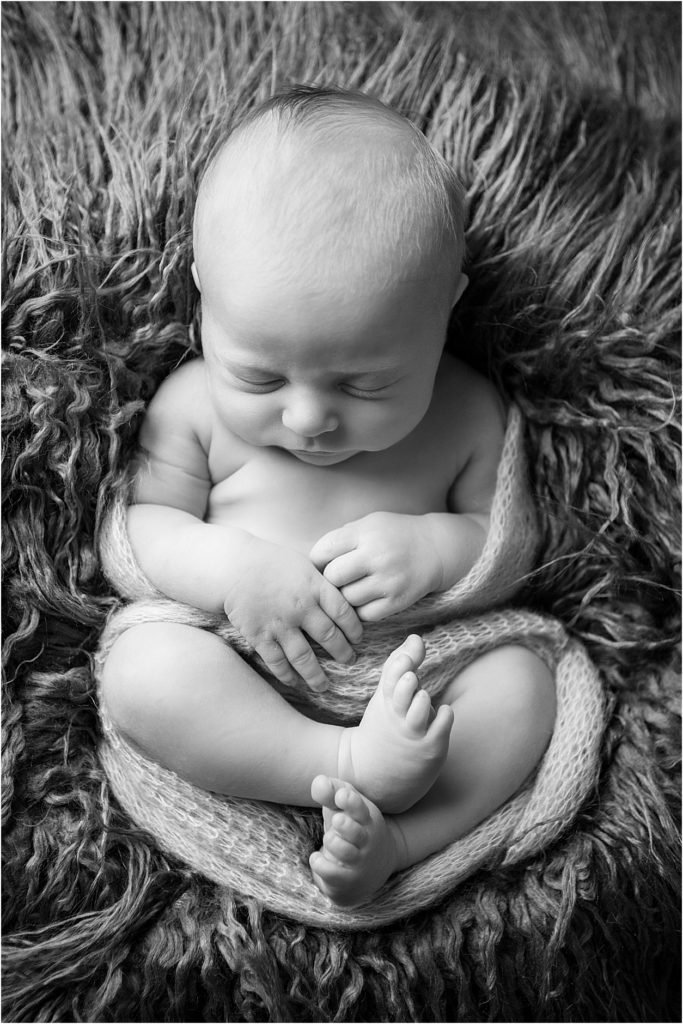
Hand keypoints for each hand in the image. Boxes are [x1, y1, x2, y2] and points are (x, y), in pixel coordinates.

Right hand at [223, 536, 362, 691]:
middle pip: (330, 637)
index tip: (358, 639)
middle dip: (343, 653)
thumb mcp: (303, 563)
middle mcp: (301, 607)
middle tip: (350, 661)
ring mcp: (280, 624)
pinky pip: (277, 662)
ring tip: (323, 686)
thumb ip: (323, 582)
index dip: (355, 629)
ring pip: (304, 657)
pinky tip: (294, 682)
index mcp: (315, 586)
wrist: (233, 566)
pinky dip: (287, 675)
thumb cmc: (271, 562)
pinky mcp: (259, 636)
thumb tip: (346, 594)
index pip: (344, 613)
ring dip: (316, 675)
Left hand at [309, 513, 442, 621]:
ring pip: (346, 599)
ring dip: (344, 597)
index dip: (317, 560)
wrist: (436, 549)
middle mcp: (377, 556)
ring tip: (352, 588)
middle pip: (332, 578)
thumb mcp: (368, 524)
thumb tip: (309, 564)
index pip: (323, 551)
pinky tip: (366, 598)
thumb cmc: (393, 535)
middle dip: (330, 580)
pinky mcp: (398, 601)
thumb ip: (340, 538)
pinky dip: (360, 610)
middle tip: (337, 579)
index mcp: (365, 533)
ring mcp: (388, 581)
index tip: (322, 563)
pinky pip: (364, 615)